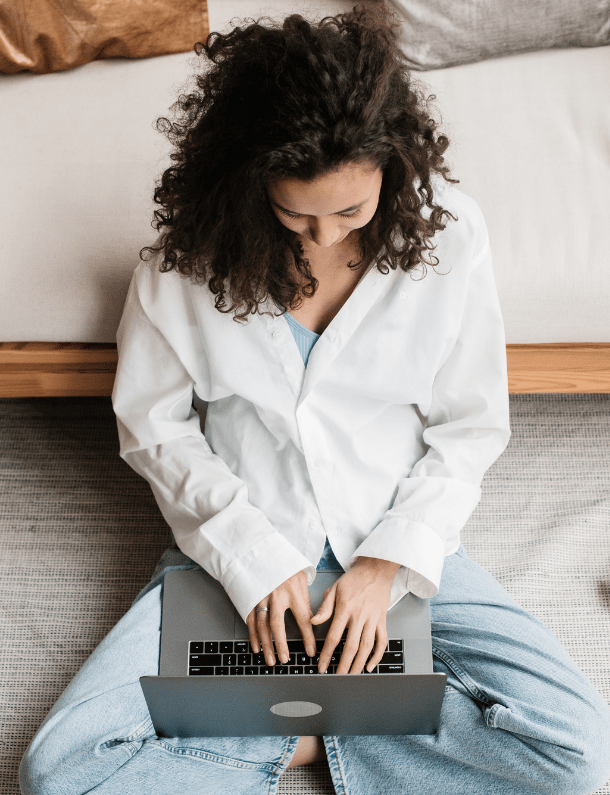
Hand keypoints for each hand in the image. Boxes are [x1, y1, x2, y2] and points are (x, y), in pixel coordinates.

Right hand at [246, 570, 316, 665]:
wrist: (266, 552)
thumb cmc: (287, 566)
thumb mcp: (302, 580)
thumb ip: (306, 601)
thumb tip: (314, 621)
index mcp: (293, 591)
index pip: (303, 618)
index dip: (308, 637)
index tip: (311, 652)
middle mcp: (276, 595)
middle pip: (277, 624)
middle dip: (281, 644)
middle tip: (285, 660)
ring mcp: (261, 597)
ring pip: (262, 625)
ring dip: (266, 645)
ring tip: (271, 659)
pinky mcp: (251, 598)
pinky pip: (251, 620)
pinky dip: (253, 636)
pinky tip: (257, 647)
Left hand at [312, 557, 399, 673]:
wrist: (376, 569)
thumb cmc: (353, 579)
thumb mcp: (334, 588)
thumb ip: (324, 607)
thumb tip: (313, 622)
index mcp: (345, 609)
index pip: (334, 636)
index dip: (327, 654)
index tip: (322, 665)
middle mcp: (360, 616)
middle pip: (351, 646)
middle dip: (343, 664)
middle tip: (337, 677)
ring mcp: (373, 619)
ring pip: (367, 646)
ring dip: (359, 663)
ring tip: (352, 675)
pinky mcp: (382, 620)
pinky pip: (382, 641)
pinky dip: (377, 655)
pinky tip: (370, 665)